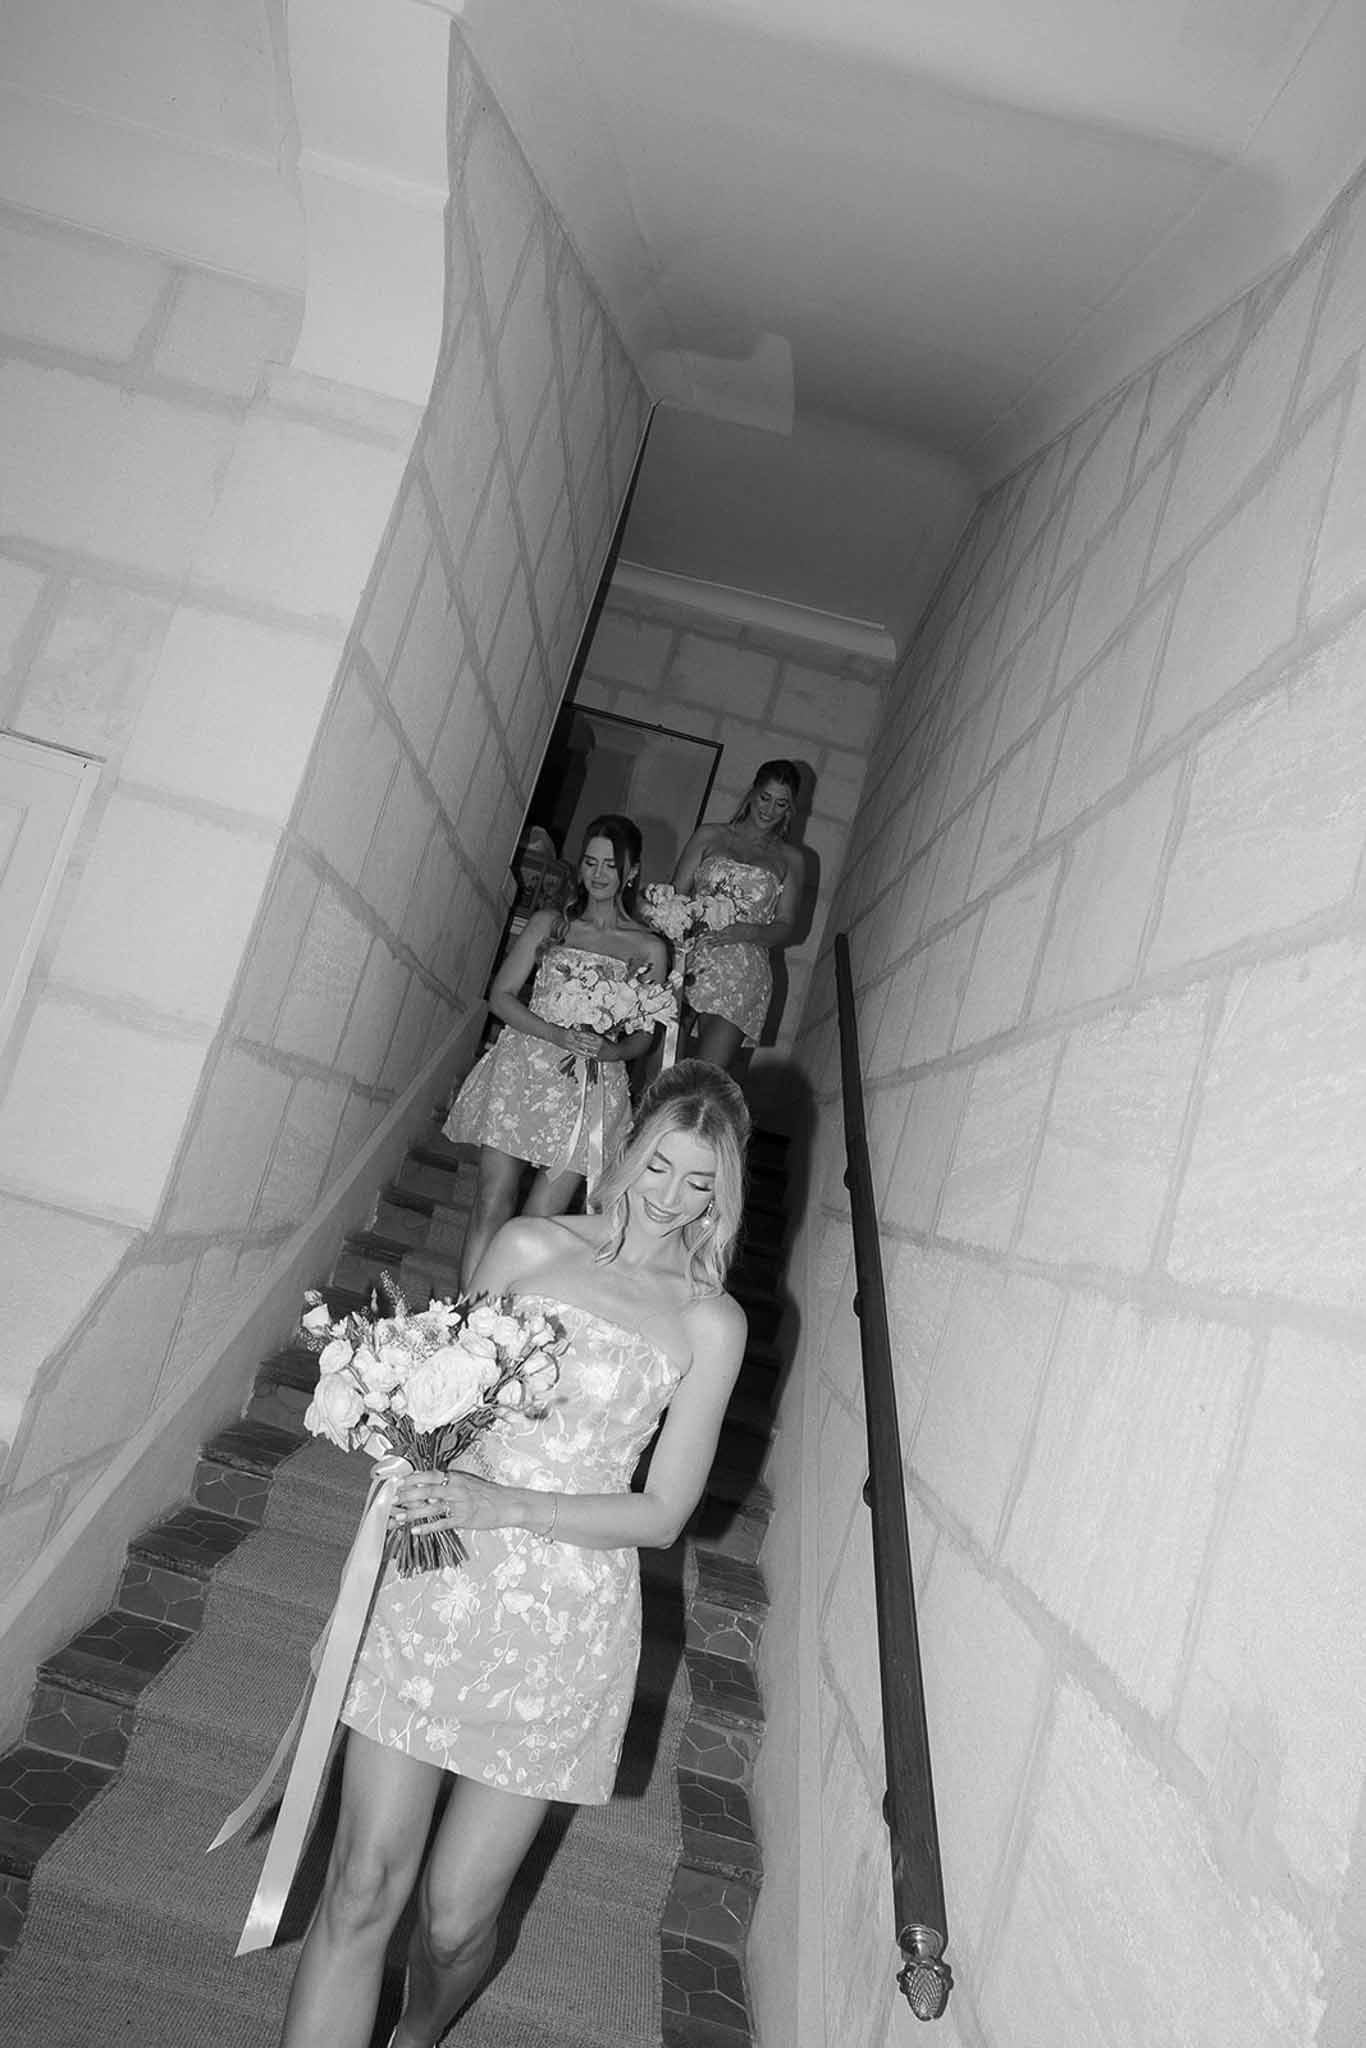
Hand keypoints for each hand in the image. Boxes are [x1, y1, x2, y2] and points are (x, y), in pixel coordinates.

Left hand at [394, 1468, 513, 1537]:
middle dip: (407, 1495)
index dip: (412, 1478)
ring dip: (412, 1513)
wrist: (508, 1504)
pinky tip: (415, 1531)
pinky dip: (428, 1527)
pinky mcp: (464, 1519)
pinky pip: (442, 1523)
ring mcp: (460, 1504)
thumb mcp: (467, 1483)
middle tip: (392, 1500)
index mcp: (456, 1477)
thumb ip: (448, 1484)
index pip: (430, 1475)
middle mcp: (456, 1488)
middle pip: (427, 1490)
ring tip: (397, 1517)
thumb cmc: (486, 1493)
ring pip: (431, 1507)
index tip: (396, 1482)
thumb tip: (426, 1488)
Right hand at [555, 1025, 602, 1056]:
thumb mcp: (568, 1028)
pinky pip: (574, 1052)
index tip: (596, 1038)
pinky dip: (580, 1055)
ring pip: (579, 1050)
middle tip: (597, 1049)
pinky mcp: (566, 1048)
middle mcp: (570, 1039)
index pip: (582, 1035)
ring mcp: (568, 1045)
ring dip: (587, 1053)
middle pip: (582, 1044)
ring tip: (593, 1055)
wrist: (549, 1033)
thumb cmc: (558, 1029)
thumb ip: (575, 1031)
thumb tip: (582, 1031)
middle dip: (590, 1047)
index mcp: (571, 1033)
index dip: (590, 1037)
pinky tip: (585, 1056)